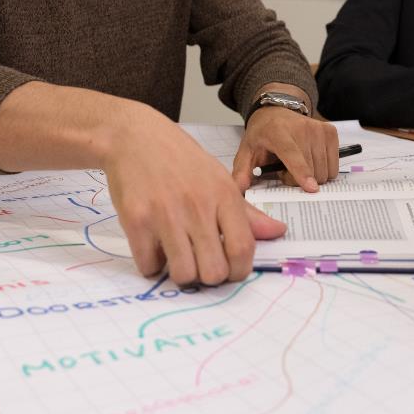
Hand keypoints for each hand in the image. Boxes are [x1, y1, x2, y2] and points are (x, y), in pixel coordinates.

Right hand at [102, 108, 285, 285]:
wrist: (135, 137)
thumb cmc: (181, 160)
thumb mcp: (219, 178)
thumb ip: (247, 212)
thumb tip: (278, 232)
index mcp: (224, 195)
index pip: (243, 249)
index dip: (239, 271)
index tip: (230, 271)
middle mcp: (198, 205)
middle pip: (214, 271)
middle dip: (209, 277)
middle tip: (201, 264)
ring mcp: (166, 214)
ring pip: (183, 275)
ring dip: (181, 274)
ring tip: (178, 256)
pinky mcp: (136, 220)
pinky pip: (149, 266)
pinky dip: (151, 264)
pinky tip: (154, 245)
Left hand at [232, 108, 338, 190]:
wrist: (277, 111)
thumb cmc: (263, 134)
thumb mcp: (247, 150)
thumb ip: (241, 171)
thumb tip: (239, 189)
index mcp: (278, 132)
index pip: (292, 154)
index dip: (301, 172)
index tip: (311, 187)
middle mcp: (301, 128)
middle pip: (311, 169)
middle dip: (298, 180)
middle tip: (285, 171)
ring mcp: (318, 129)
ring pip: (324, 170)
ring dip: (311, 176)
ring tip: (296, 164)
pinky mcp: (330, 132)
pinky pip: (333, 166)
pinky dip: (323, 169)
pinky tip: (309, 160)